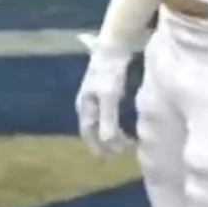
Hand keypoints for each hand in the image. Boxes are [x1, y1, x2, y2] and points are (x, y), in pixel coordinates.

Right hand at [73, 35, 138, 156]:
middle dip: (103, 142)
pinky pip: (107, 112)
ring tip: (122, 142)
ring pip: (99, 120)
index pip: (88, 133)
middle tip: (117, 154)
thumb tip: (108, 143)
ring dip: (108, 133)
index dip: (96, 147)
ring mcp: (94, 95)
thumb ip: (108, 121)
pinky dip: (114, 122)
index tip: (106, 160)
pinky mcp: (104, 88)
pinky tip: (123, 122)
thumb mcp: (109, 98)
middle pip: (92, 128)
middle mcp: (86, 103)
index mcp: (84, 106)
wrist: (113, 46)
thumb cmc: (109, 72)